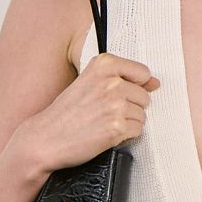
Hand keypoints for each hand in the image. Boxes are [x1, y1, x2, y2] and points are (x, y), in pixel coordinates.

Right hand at [19, 53, 159, 177]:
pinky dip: (124, 136)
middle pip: (144, 97)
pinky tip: (106, 134)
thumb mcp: (90, 83)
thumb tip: (155, 83)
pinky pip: (137, 131)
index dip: (133, 88)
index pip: (143, 72)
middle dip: (129, 108)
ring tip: (103, 123)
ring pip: (142, 115)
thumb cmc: (66, 113)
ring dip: (127, 123)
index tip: (117, 95)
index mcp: (104, 64)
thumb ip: (123, 78)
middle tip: (104, 113)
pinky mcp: (117, 127)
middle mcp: (111, 81)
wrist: (46, 138)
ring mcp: (115, 104)